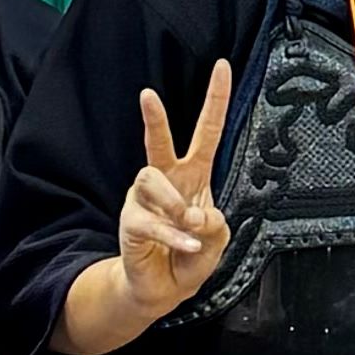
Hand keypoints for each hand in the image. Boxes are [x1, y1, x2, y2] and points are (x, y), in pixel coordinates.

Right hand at [113, 64, 233, 327]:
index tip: (223, 66)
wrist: (163, 288)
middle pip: (160, 143)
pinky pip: (152, 222)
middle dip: (154, 119)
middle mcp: (167, 180)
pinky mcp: (131, 222)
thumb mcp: (217, 239)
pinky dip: (173, 237)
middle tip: (147, 95)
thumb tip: (192, 215)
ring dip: (175, 206)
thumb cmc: (191, 255)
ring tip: (186, 225)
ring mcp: (145, 200)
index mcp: (195, 175)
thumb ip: (214, 224)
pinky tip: (186, 244)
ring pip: (154, 183)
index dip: (215, 99)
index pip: (207, 131)